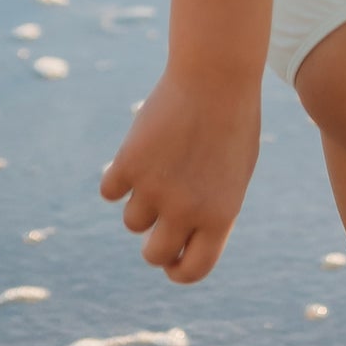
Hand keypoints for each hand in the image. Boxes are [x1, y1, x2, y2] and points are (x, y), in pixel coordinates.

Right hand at [99, 68, 261, 282]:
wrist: (216, 74)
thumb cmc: (233, 118)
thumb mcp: (236, 169)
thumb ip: (213, 208)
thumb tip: (185, 238)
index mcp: (219, 216)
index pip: (192, 270)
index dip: (178, 269)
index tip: (172, 260)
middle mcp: (186, 210)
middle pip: (154, 255)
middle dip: (154, 243)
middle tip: (158, 218)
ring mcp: (155, 188)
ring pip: (132, 221)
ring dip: (140, 200)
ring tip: (160, 164)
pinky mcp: (129, 164)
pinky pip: (110, 190)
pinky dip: (119, 176)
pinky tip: (136, 153)